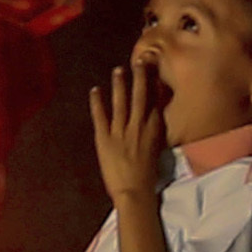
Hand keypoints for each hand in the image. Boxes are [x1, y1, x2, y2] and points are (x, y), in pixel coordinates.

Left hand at [88, 57, 168, 201]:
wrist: (134, 191)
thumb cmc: (147, 175)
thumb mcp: (156, 149)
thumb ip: (155, 131)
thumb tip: (155, 117)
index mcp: (153, 129)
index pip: (156, 101)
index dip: (155, 84)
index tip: (155, 69)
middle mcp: (138, 126)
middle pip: (140, 96)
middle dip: (140, 76)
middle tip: (140, 60)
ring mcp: (120, 131)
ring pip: (121, 102)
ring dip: (120, 84)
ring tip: (118, 70)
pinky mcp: (104, 138)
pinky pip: (100, 115)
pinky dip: (97, 102)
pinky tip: (95, 90)